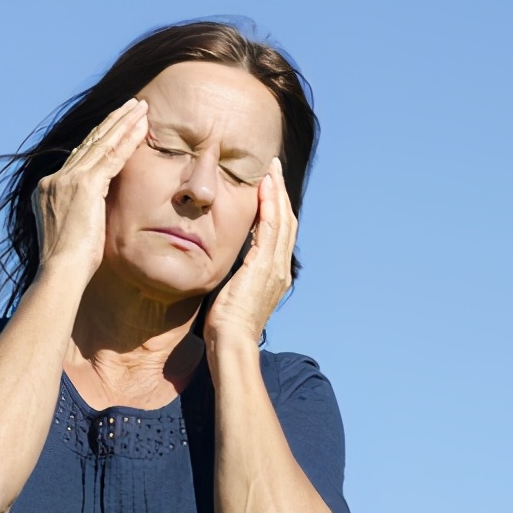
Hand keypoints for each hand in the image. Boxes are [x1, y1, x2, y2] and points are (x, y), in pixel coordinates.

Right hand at [31, 99, 147, 283]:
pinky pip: (112, 155)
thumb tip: (94, 214)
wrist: (61, 272)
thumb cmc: (70, 265)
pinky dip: (128, 139)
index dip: (99, 138)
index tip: (114, 126)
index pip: (79, 156)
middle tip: (131, 105)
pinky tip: (142, 126)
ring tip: (141, 106)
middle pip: (89, 142)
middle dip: (113, 122)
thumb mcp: (73, 232)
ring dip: (124, 122)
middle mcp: (54, 179)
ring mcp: (67, 180)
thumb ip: (82, 214)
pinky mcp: (84, 185)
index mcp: (49, 189)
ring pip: (102, 143)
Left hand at [206, 157, 296, 343]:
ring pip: (282, 219)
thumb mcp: (232, 295)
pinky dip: (270, 205)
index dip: (276, 208)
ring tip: (270, 170)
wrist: (231, 343)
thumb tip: (226, 269)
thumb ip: (235, 278)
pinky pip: (271, 227)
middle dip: (280, 193)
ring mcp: (275, 268)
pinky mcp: (265, 266)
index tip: (268, 187)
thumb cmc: (225, 327)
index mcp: (274, 276)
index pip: (280, 234)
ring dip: (276, 192)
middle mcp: (280, 270)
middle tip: (274, 169)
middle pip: (287, 222)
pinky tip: (264, 188)